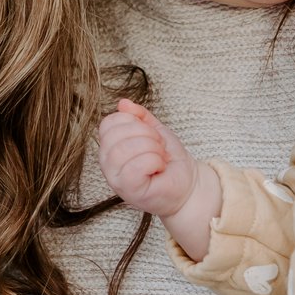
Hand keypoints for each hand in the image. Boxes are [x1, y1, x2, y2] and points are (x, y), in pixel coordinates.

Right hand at [98, 99, 198, 220]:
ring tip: (160, 157)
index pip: (108, 123)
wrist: (187, 185)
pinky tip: (159, 167)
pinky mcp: (128, 191)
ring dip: (152, 148)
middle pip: (116, 134)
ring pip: (125, 149)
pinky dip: (154, 162)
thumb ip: (139, 116)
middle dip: (146, 134)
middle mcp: (107, 163)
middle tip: (158, 146)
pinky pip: (134, 167)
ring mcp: (115, 179)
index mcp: (110, 147)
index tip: (151, 133)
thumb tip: (123, 103)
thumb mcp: (155, 130)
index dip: (133, 122)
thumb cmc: (169, 160)